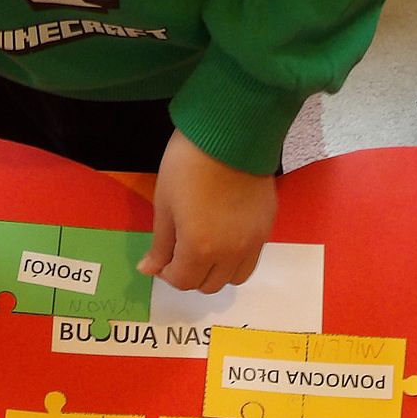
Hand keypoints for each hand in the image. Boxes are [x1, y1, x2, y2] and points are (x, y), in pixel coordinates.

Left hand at [138, 131, 276, 291]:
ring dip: (217, 271)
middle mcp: (230, 253)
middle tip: (181, 252)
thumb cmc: (188, 164)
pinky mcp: (266, 228)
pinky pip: (251, 259)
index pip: (183, 280)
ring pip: (234, 278)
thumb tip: (149, 269)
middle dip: (191, 275)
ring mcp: (252, 242)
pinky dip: (236, 259)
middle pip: (209, 285)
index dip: (168, 273)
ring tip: (206, 249)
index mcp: (199, 248)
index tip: (163, 257)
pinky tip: (225, 236)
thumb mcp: (165, 204)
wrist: (231, 132)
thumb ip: (160, 244)